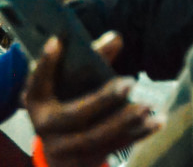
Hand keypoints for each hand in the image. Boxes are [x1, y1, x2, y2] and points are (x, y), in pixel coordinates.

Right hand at [24, 33, 160, 166]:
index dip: (45, 62)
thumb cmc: (65, 100)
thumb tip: (116, 38)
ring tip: (147, 105)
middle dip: (103, 99)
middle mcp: (45, 126)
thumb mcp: (66, 81)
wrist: (58, 148)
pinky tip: (156, 122)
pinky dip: (136, 135)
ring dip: (125, 121)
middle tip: (129, 83)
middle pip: (75, 114)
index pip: (37, 80)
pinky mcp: (84, 162)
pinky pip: (112, 148)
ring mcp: (64, 149)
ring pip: (97, 136)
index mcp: (36, 100)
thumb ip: (88, 58)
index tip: (55, 41)